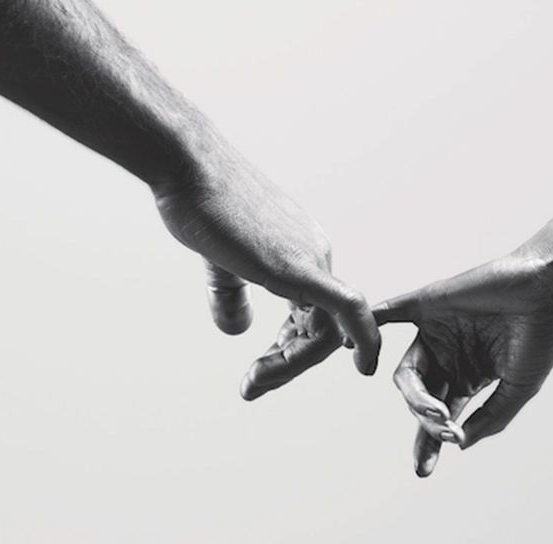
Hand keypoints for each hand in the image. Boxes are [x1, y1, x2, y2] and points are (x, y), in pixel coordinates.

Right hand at [154, 145, 379, 398]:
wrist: (188, 168)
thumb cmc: (199, 203)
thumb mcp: (219, 261)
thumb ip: (231, 296)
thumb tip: (239, 330)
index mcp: (299, 252)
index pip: (311, 316)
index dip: (288, 351)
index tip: (256, 375)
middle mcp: (314, 254)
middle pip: (323, 328)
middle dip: (289, 363)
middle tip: (252, 385)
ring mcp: (311, 258)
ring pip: (329, 331)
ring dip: (293, 364)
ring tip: (254, 381)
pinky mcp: (300, 266)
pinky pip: (349, 308)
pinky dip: (363, 338)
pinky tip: (364, 363)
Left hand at [373, 248, 552, 476]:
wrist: (549, 289)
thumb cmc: (541, 336)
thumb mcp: (518, 388)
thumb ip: (491, 417)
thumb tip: (459, 444)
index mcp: (468, 377)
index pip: (439, 416)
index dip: (429, 444)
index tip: (423, 471)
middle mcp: (447, 356)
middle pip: (419, 398)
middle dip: (425, 421)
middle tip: (443, 428)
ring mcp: (435, 331)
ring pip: (406, 373)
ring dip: (415, 397)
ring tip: (435, 411)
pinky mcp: (427, 304)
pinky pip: (390, 314)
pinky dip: (370, 326)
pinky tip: (354, 347)